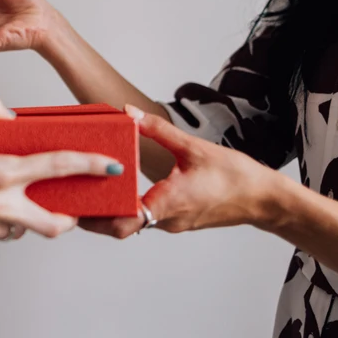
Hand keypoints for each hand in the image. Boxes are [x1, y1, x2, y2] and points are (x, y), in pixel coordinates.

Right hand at [0, 96, 122, 246]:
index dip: (91, 165)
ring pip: (16, 227)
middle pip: (52, 224)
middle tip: (67, 208)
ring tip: (2, 195)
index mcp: (2, 171)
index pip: (59, 167)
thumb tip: (8, 116)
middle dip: (68, 219)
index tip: (111, 166)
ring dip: (18, 213)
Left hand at [79, 106, 279, 239]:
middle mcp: (167, 220)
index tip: (76, 206)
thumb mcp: (193, 147)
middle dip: (96, 214)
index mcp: (168, 203)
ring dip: (113, 210)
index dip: (97, 219)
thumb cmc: (235, 176)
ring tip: (89, 189)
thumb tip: (130, 112)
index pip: (123, 222)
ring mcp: (173, 223)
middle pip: (121, 225)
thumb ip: (159, 130)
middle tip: (73, 195)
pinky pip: (148, 217)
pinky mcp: (179, 219)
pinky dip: (131, 207)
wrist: (265, 200)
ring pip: (134, 222)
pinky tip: (121, 189)